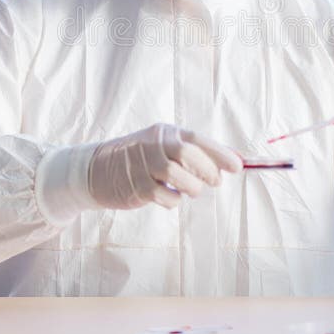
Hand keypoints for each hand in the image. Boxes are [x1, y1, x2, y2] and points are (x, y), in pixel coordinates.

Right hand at [88, 123, 242, 209]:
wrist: (96, 169)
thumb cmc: (138, 158)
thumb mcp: (162, 146)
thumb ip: (192, 152)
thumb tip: (230, 160)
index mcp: (164, 132)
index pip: (196, 139)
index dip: (220, 153)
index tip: (238, 166)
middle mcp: (153, 145)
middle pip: (188, 154)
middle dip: (207, 170)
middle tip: (214, 181)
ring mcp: (143, 165)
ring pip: (179, 176)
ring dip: (193, 188)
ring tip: (191, 190)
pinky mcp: (137, 187)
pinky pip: (166, 197)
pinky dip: (174, 200)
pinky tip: (170, 197)